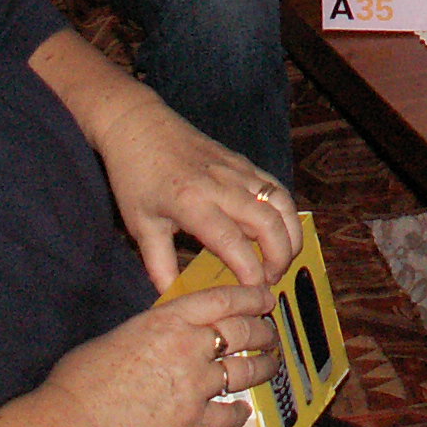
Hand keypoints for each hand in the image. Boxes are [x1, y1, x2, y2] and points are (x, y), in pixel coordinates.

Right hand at [36, 285, 279, 426]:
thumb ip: (156, 328)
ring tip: (270, 366)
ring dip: (263, 368)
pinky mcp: (192, 419)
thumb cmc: (85, 372)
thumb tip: (166, 334)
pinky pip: (227, 414)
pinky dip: (238, 414)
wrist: (77, 417)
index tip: (267, 296)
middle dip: (264, 331)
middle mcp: (190, 345)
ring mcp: (195, 383)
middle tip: (272, 334)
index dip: (251, 296)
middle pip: (242, 331)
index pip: (224, 299)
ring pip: (244, 371)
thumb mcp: (126, 331)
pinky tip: (242, 412)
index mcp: (171, 318)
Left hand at [93, 96, 300, 292]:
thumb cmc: (136, 177)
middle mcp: (222, 185)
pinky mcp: (244, 162)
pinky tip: (280, 231)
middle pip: (268, 222)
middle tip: (271, 281)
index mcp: (192, 203)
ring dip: (290, 234)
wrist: (140, 126)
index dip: (249, 270)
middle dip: (279, 256)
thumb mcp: (140, 224)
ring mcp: (237, 170)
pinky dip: (286, 212)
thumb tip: (173, 300)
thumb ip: (159, 264)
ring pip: (281, 202)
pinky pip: (276, 187)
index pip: (231, 241)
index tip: (253, 292)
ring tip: (282, 259)